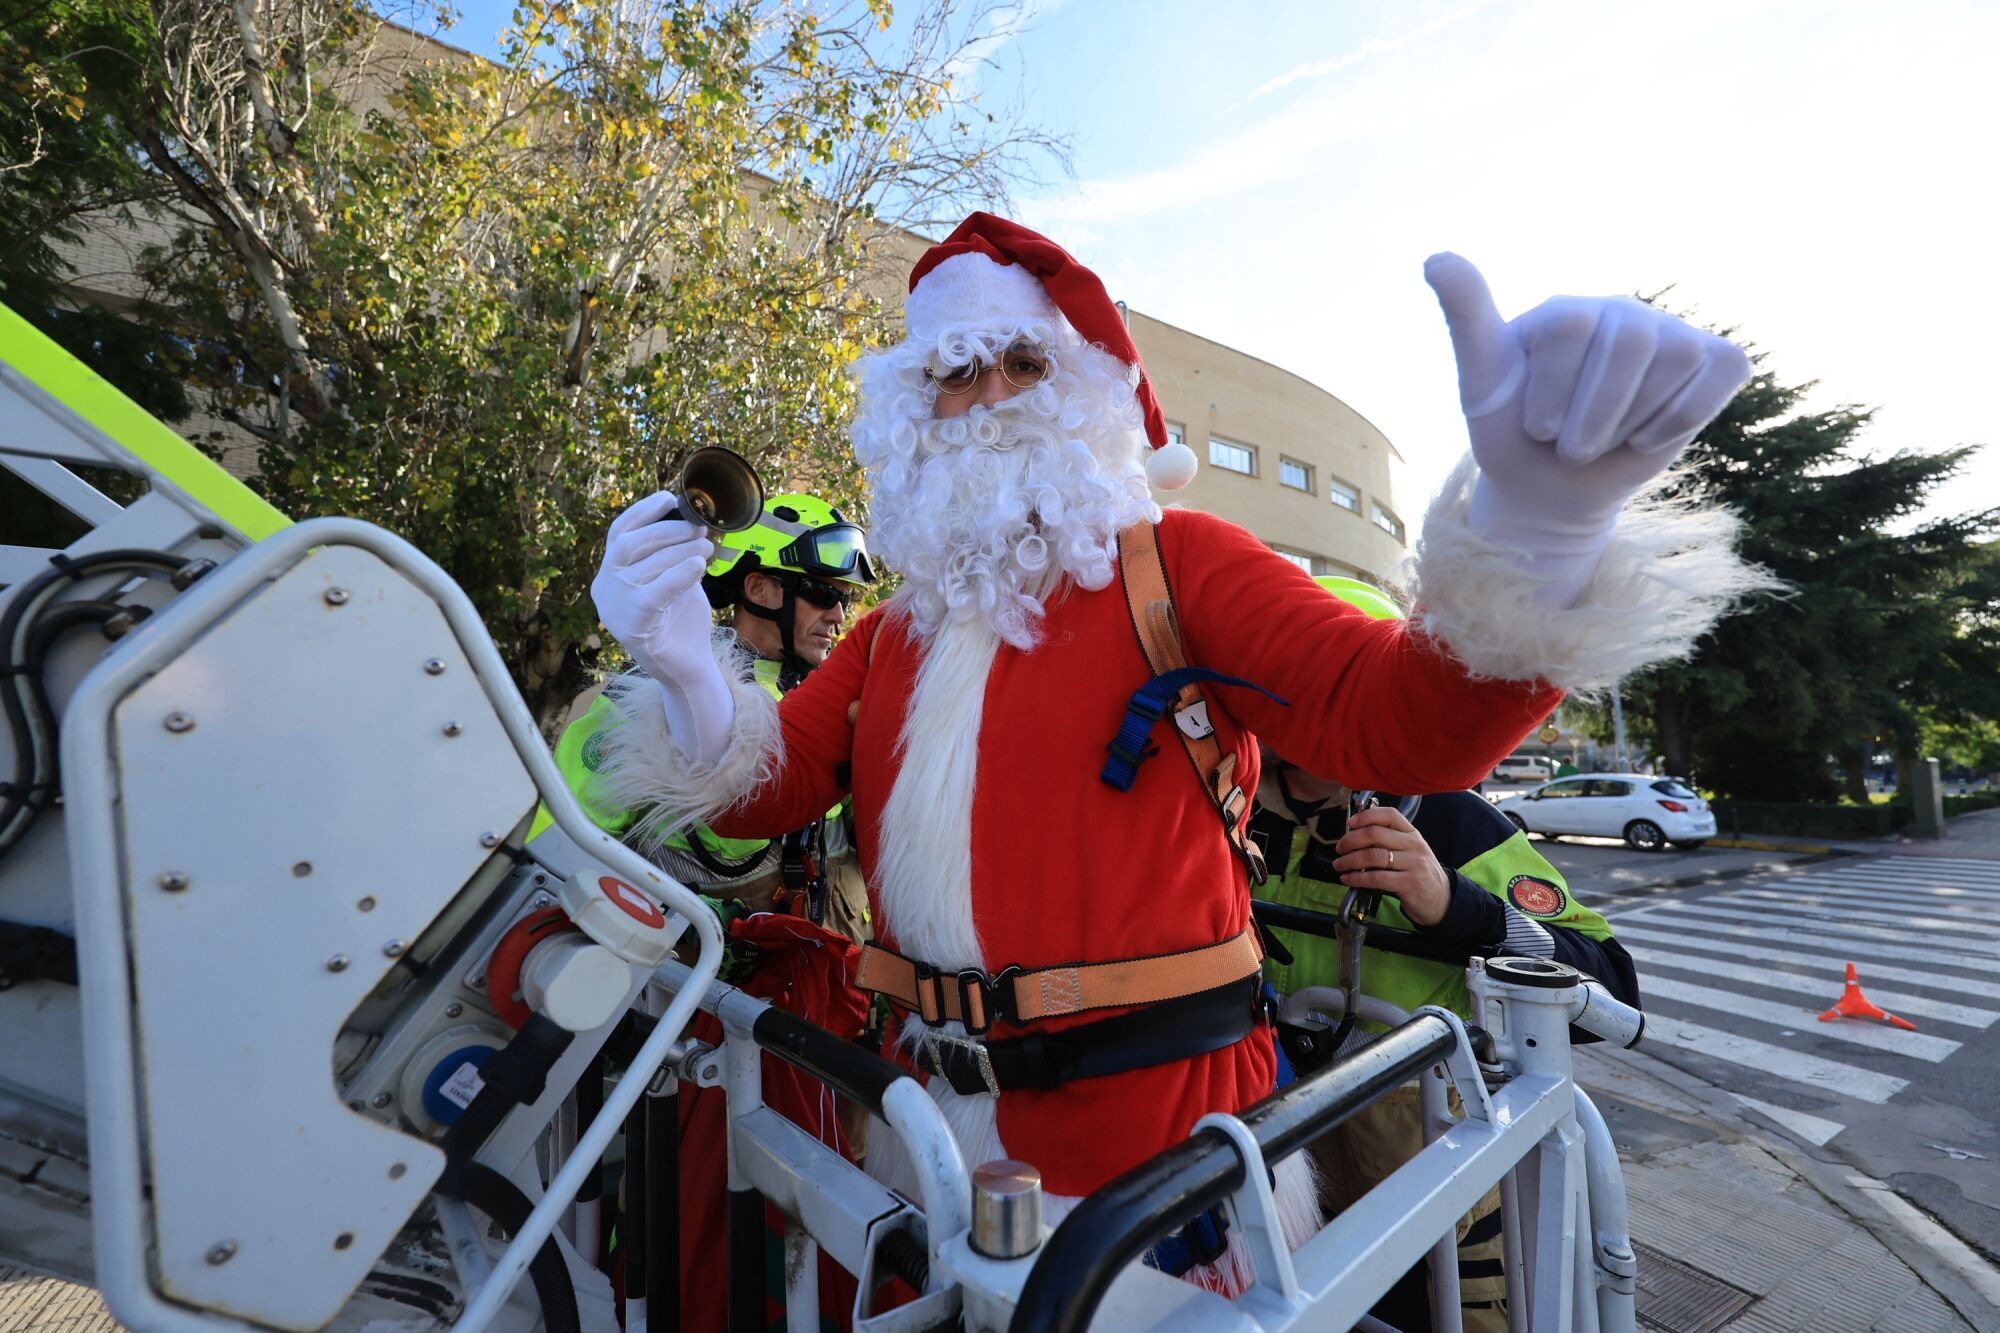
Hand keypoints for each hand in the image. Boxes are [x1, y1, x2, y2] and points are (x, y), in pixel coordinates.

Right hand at [590, 491, 715, 684]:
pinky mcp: (633, 625)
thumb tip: (689, 518)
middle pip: (631, 545)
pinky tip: (699, 564)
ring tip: (706, 547)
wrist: (688, 667)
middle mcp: (606, 587)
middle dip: (668, 530)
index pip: (619, 533)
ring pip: (647, 565)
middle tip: (699, 528)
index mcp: (611, 573)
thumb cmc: (680, 620)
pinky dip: (679, 573)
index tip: (670, 498)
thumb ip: (672, 552)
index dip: (643, 512)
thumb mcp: (674, 577)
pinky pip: (656, 590)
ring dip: (682, 550)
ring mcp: (615, 607)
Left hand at [1331, 806, 1450, 928]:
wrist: (1441, 898)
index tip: (1350, 823)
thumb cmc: (1418, 872)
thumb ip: (1390, 841)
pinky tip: (1348, 878)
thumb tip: (1355, 837)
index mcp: (1412, 833)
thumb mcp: (1410, 851)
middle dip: (1351, 840)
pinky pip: (1376, 878)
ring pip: (1373, 856)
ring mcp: (1413, 864)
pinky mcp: (1409, 884)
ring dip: (1350, 860)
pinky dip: (1357, 878)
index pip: (1389, 815)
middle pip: (1375, 834)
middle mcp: (1414, 845)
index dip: (1367, 816)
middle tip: (1339, 848)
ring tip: (1339, 865)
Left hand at [1425, 254, 1751, 599]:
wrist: (1555, 490)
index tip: (1535, 427)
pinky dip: (1683, 416)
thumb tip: (1435, 257)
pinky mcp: (1713, 363)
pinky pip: (1719, 373)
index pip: (1572, 326)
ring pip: (1676, 358)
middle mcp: (1622, 312)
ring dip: (1632, 422)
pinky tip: (1648, 436)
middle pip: (1632, 342)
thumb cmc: (1515, 434)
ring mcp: (1672, 334)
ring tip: (1604, 440)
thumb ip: (1466, 317)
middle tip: (1569, 446)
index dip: (1554, 392)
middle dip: (1595, 416)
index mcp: (1566, 311)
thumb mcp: (1481, 381)